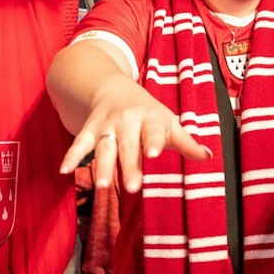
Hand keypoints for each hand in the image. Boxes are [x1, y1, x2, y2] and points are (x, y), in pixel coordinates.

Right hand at [57, 79, 208, 192]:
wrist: (111, 86)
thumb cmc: (147, 111)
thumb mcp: (168, 121)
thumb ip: (186, 142)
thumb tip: (209, 157)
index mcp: (151, 118)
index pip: (153, 130)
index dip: (153, 140)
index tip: (153, 153)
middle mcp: (127, 120)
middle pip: (128, 146)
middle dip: (129, 165)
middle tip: (132, 187)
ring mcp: (107, 125)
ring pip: (103, 147)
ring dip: (101, 166)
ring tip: (101, 186)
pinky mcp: (90, 129)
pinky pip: (79, 143)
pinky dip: (71, 156)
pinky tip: (64, 171)